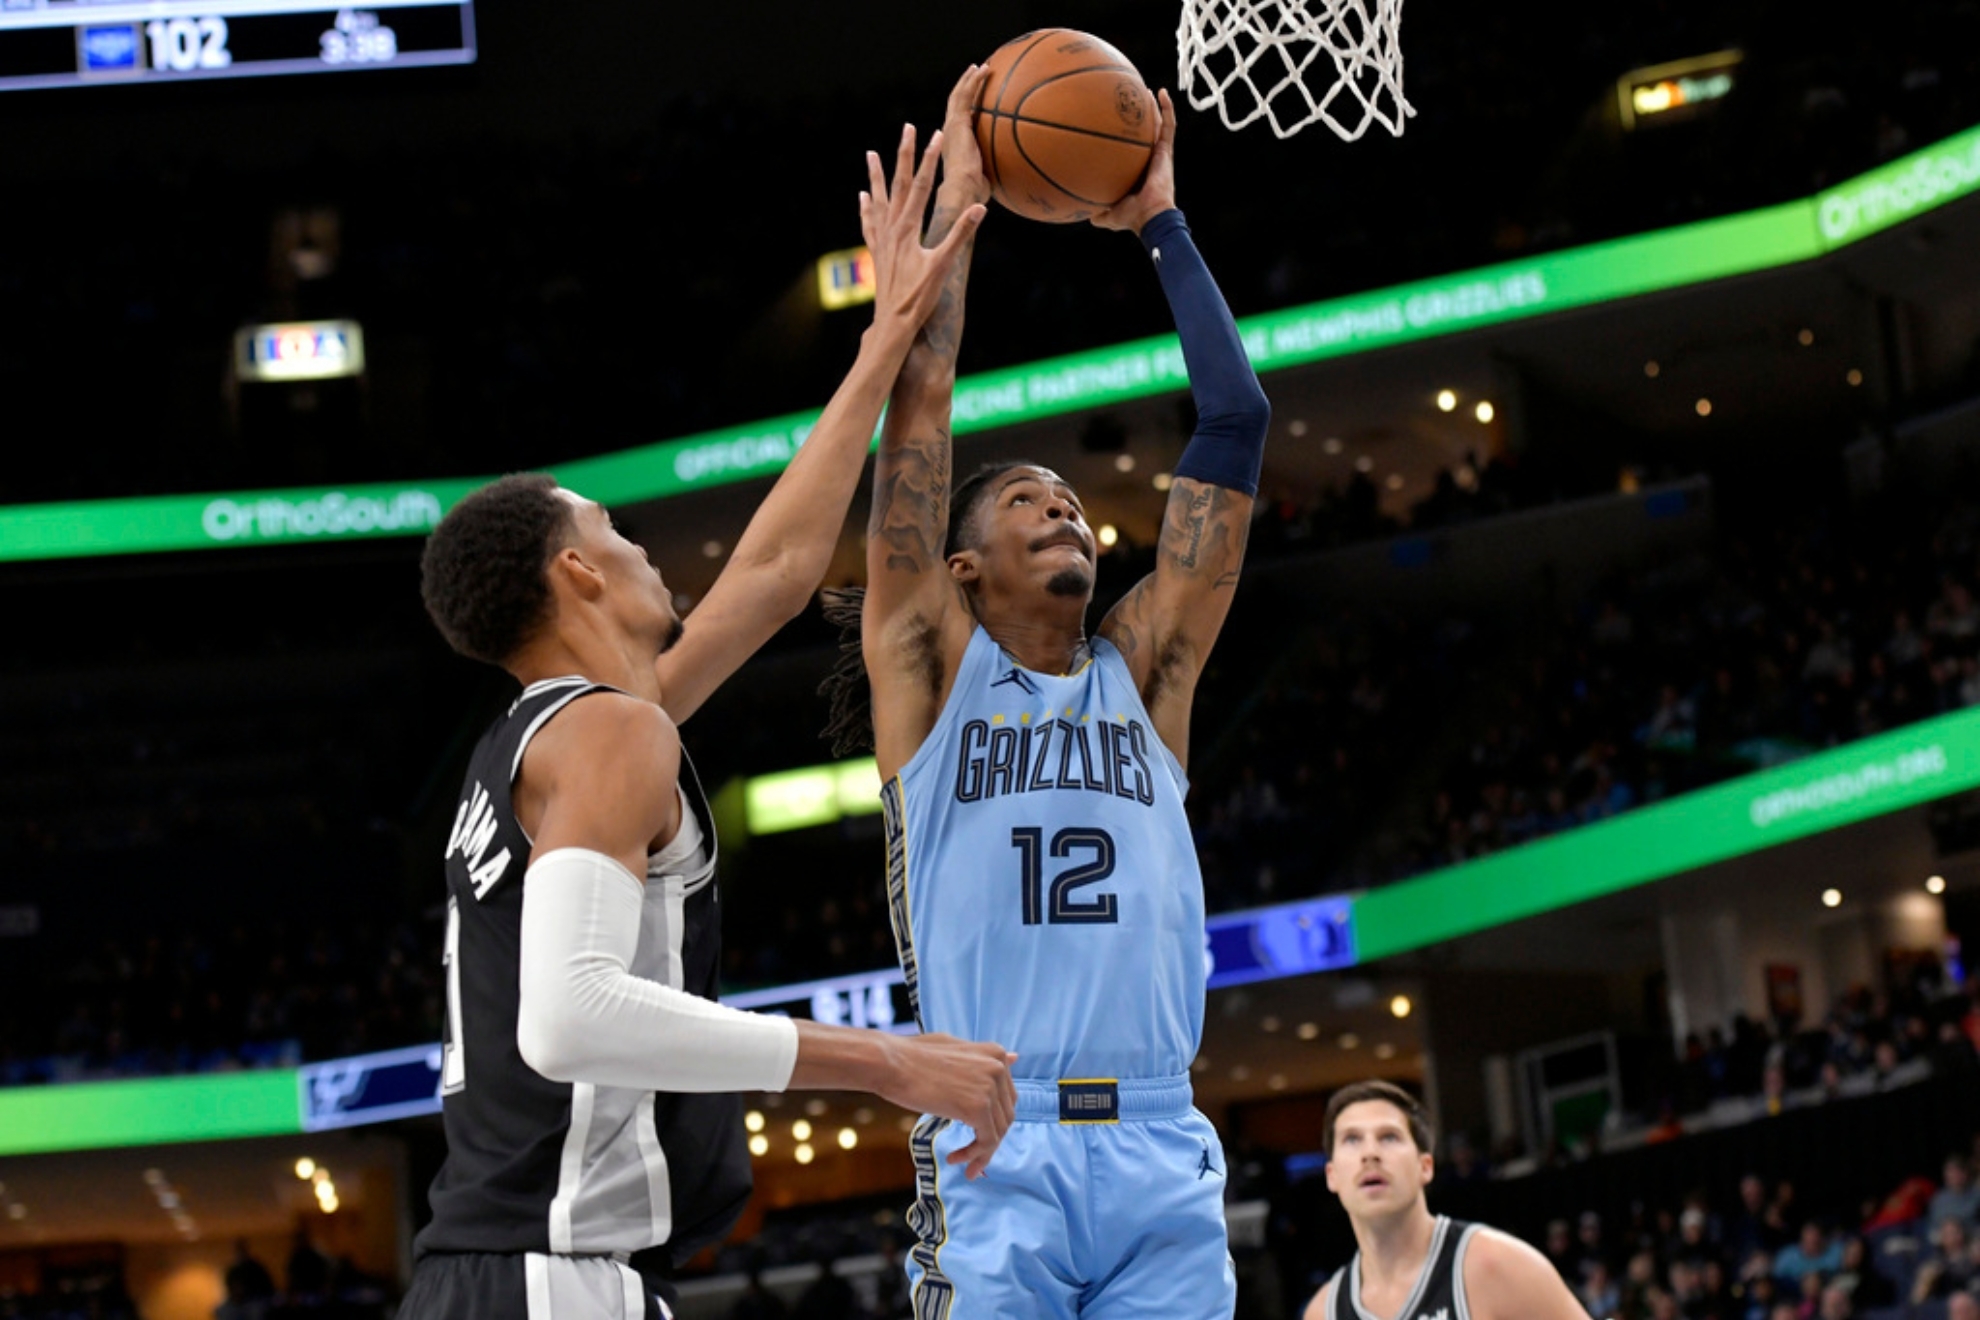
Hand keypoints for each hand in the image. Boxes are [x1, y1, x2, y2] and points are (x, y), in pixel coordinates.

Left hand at [861, 125, 986, 338]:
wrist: (893, 323)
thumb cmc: (919, 297)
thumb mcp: (943, 266)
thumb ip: (960, 236)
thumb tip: (978, 210)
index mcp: (908, 228)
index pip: (922, 185)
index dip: (931, 159)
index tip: (936, 134)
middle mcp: (892, 229)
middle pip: (899, 184)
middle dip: (905, 154)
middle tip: (907, 128)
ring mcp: (882, 240)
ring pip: (879, 199)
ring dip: (876, 175)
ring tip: (871, 153)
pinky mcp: (877, 252)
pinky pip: (869, 223)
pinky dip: (866, 207)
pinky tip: (863, 197)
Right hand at [878, 1032, 1017, 1178]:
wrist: (890, 1062)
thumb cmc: (912, 1055)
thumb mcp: (954, 1046)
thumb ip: (982, 1057)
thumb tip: (1016, 1058)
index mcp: (995, 1054)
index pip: (1006, 1096)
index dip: (993, 1119)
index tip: (976, 1133)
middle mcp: (998, 1068)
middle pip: (1005, 1116)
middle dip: (988, 1137)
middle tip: (968, 1153)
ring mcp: (990, 1088)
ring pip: (998, 1132)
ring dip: (980, 1151)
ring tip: (960, 1162)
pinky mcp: (978, 1108)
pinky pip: (986, 1141)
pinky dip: (975, 1155)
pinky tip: (954, 1159)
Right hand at [941, 64, 994, 208]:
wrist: (963, 189)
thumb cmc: (976, 191)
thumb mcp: (991, 176)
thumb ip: (1000, 168)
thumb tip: (1020, 171)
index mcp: (957, 143)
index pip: (961, 119)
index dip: (968, 107)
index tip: (978, 98)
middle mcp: (951, 131)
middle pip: (957, 103)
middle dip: (966, 87)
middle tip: (976, 75)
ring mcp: (952, 125)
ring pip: (959, 95)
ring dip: (969, 79)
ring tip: (979, 67)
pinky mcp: (957, 121)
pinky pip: (966, 95)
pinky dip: (974, 80)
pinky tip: (985, 69)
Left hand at [1090, 88, 1178, 234]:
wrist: (1148, 216)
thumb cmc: (1129, 217)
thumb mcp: (1104, 214)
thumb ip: (1091, 210)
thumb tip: (1073, 208)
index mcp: (1133, 170)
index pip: (1128, 149)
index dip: (1122, 137)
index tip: (1110, 123)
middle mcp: (1146, 159)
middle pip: (1142, 133)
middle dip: (1138, 117)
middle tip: (1129, 100)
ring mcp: (1158, 154)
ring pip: (1157, 125)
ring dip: (1154, 108)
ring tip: (1147, 91)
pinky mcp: (1166, 151)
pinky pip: (1169, 125)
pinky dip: (1167, 108)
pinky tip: (1162, 93)